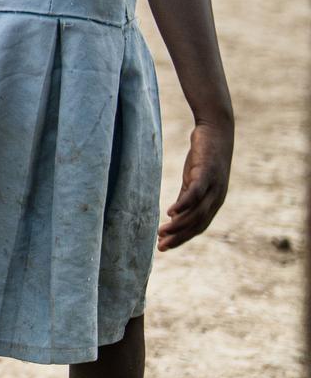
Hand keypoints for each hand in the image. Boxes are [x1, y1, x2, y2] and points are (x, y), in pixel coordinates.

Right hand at [158, 122, 232, 250]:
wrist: (217, 131)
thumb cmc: (204, 155)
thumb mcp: (193, 179)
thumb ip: (186, 196)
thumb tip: (174, 215)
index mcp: (213, 202)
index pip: (197, 226)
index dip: (181, 238)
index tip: (164, 246)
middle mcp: (216, 198)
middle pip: (197, 224)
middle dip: (179, 237)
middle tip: (161, 246)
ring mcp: (213, 187)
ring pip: (196, 213)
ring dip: (179, 225)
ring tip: (162, 232)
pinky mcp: (207, 174)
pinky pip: (194, 193)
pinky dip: (183, 205)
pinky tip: (170, 212)